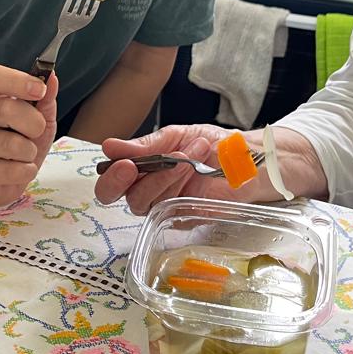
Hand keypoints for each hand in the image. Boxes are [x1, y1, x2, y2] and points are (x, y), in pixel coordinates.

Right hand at [0, 64, 57, 209]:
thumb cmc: (18, 141)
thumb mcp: (38, 119)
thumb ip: (44, 100)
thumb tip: (52, 78)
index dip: (16, 81)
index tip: (39, 89)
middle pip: (5, 109)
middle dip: (34, 123)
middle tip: (38, 131)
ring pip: (10, 144)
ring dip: (29, 152)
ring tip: (26, 154)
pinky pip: (8, 171)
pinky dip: (24, 172)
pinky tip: (18, 170)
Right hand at [95, 123, 246, 214]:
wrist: (243, 156)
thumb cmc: (209, 144)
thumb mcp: (174, 136)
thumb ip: (144, 146)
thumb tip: (109, 146)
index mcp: (141, 169)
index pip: (111, 182)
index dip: (111, 177)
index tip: (123, 163)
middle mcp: (149, 189)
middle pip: (123, 197)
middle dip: (124, 182)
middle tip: (133, 166)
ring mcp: (165, 205)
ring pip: (145, 202)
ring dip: (162, 175)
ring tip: (184, 153)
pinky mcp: (183, 216)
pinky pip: (168, 208)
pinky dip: (178, 185)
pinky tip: (192, 167)